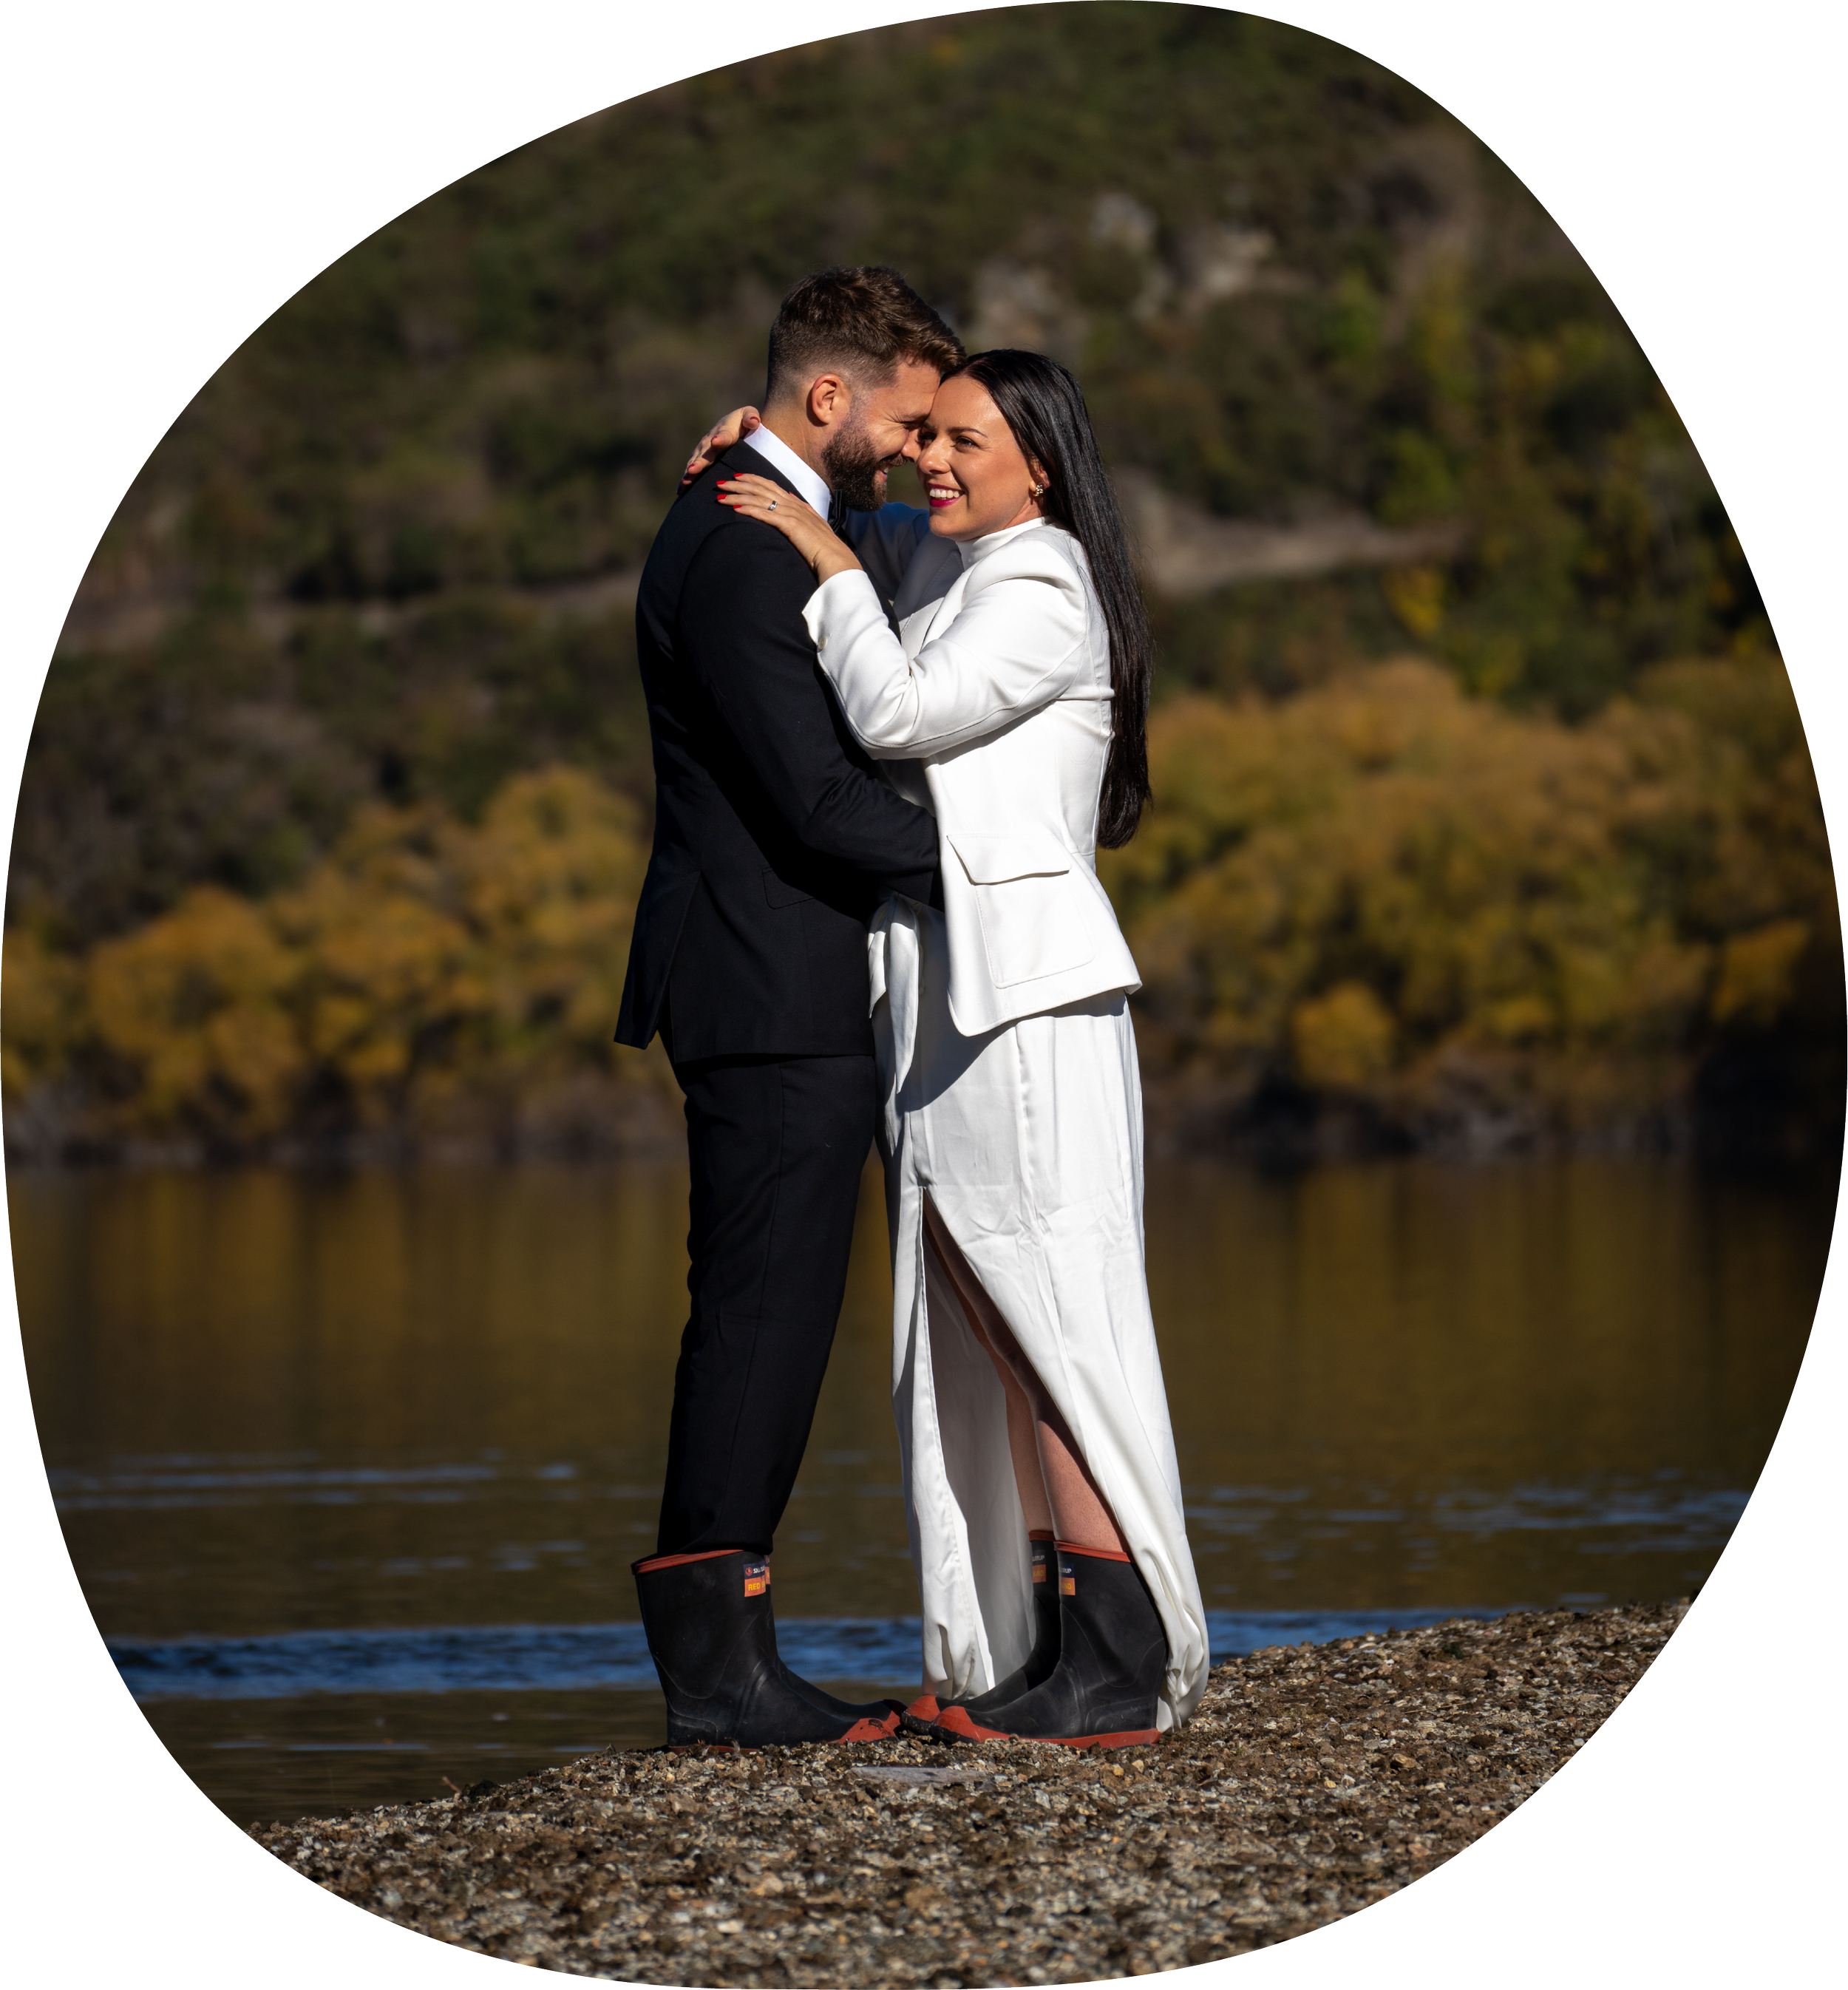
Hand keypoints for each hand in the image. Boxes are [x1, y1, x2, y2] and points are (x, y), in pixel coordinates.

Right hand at [680, 407, 760, 487]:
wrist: (729, 424)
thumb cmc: (742, 421)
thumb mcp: (748, 415)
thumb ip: (751, 417)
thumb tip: (753, 421)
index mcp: (725, 431)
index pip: (724, 435)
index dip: (720, 439)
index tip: (716, 441)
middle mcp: (710, 441)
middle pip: (705, 452)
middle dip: (699, 461)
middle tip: (693, 469)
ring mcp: (703, 450)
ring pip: (695, 462)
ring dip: (690, 472)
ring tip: (686, 482)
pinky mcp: (699, 459)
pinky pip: (692, 470)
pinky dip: (687, 479)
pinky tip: (681, 490)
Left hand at [717, 473, 863, 582]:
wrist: (835, 558)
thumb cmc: (825, 548)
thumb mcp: (813, 525)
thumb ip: (802, 510)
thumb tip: (790, 498)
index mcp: (797, 504)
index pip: (771, 485)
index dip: (753, 479)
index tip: (738, 477)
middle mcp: (792, 504)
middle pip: (761, 488)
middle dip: (739, 484)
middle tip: (721, 483)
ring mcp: (791, 513)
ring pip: (759, 499)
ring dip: (738, 496)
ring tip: (721, 496)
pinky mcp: (789, 525)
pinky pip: (765, 514)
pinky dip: (749, 510)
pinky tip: (735, 508)